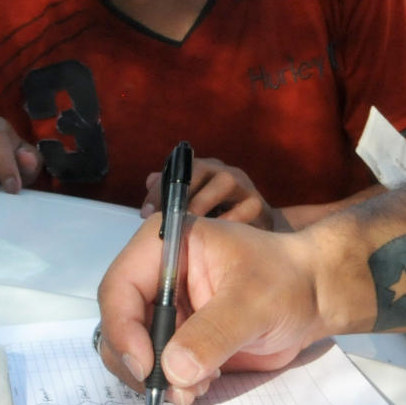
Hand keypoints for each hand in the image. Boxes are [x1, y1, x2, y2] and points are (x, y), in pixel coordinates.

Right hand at [96, 215, 328, 404]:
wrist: (313, 296)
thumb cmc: (287, 280)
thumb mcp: (252, 302)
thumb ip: (212, 334)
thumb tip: (173, 370)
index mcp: (164, 246)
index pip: (119, 288)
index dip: (123, 330)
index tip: (147, 367)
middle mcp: (155, 276)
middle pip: (118, 325)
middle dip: (141, 363)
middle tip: (174, 389)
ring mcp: (164, 308)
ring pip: (132, 352)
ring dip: (158, 379)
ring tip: (198, 388)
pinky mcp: (177, 336)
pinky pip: (156, 367)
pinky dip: (172, 383)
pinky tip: (205, 384)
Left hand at [141, 156, 270, 226]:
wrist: (257, 234)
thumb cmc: (218, 219)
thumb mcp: (190, 207)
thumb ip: (169, 193)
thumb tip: (150, 180)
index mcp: (205, 170)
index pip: (179, 168)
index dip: (161, 188)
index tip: (146, 212)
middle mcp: (225, 172)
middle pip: (201, 168)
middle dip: (181, 193)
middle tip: (167, 218)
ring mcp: (245, 186)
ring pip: (225, 182)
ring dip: (204, 203)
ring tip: (188, 225)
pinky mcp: (259, 205)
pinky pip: (245, 208)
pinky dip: (228, 221)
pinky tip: (214, 236)